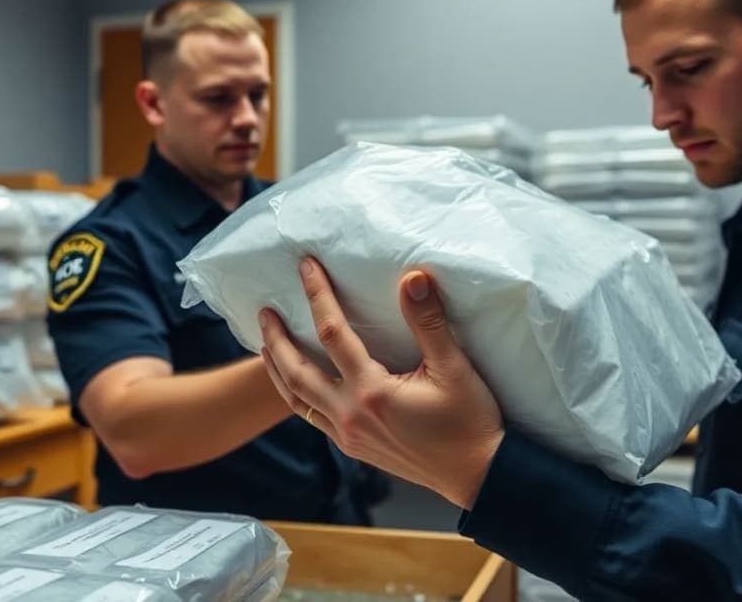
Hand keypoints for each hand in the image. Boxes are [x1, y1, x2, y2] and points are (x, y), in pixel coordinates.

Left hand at [259, 257, 503, 509]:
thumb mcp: (453, 367)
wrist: (477, 475)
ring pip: (298, 400)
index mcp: (373, 392)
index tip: (306, 268)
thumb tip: (413, 278)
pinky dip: (296, 396)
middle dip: (277, 339)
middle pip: (297, 372)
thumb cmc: (470, 421)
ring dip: (278, 370)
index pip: (333, 333)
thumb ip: (428, 321)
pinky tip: (298, 384)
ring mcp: (349, 436)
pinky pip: (313, 418)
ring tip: (265, 346)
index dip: (318, 296)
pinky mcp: (355, 448)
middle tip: (264, 312)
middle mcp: (351, 416)